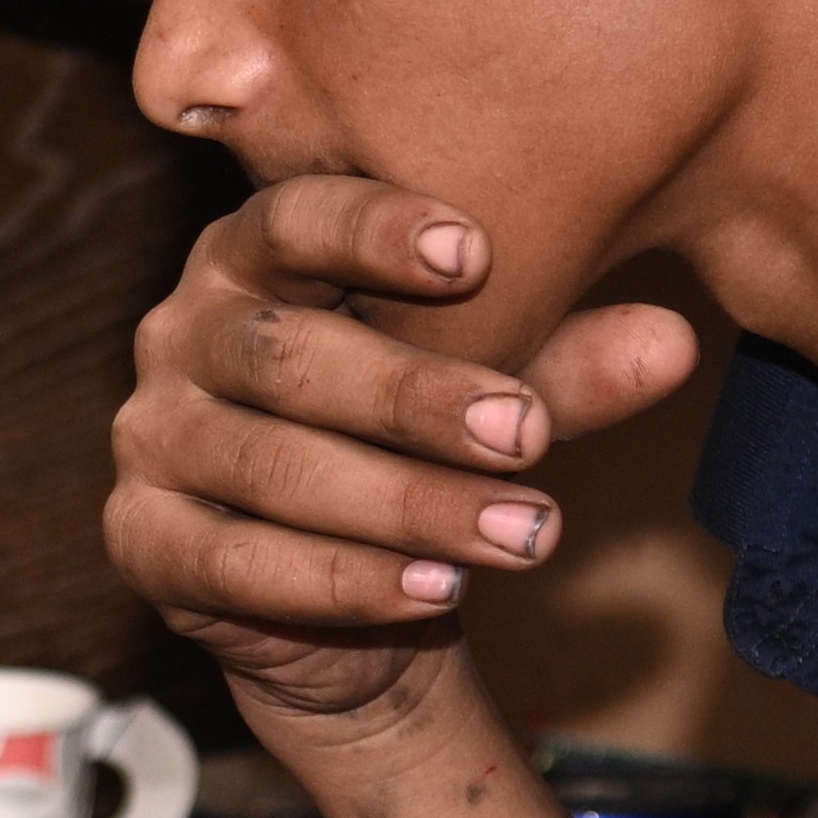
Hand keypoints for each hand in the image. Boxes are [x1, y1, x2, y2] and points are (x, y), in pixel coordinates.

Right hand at [107, 180, 697, 732]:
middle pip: (288, 356)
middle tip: (529, 434)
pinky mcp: (142, 543)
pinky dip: (343, 580)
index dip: (372, 232)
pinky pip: (239, 563)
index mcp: (251, 258)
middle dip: (415, 398)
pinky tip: (437, 590)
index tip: (474, 253)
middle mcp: (178, 335)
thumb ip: (564, 369)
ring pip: (274, 469)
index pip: (291, 219)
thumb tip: (675, 342)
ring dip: (405, 505)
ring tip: (523, 534)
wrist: (342, 597)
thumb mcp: (496, 397)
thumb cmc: (416, 448)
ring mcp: (151, 442)